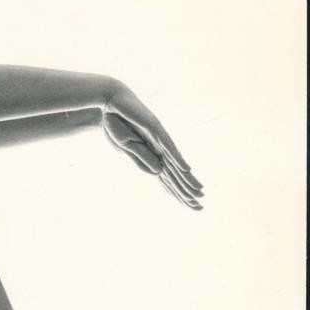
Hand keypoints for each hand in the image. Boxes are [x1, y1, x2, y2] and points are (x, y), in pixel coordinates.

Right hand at [101, 83, 203, 209]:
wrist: (109, 102)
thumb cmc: (115, 123)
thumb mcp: (126, 148)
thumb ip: (141, 160)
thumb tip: (157, 174)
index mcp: (150, 154)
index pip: (165, 177)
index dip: (175, 192)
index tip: (186, 204)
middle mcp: (159, 147)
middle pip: (175, 173)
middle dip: (186, 191)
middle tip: (200, 207)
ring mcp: (158, 138)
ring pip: (175, 162)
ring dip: (187, 178)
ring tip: (199, 192)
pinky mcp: (154, 128)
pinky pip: (167, 146)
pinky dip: (177, 159)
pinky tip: (187, 169)